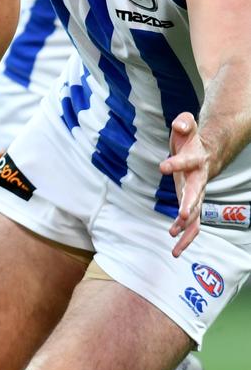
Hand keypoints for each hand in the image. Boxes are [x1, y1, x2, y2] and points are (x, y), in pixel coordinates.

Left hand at [159, 112, 207, 256]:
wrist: (208, 152)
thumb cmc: (192, 140)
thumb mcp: (187, 126)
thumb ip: (183, 123)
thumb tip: (179, 124)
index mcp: (196, 160)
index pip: (187, 161)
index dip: (176, 163)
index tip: (163, 166)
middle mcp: (199, 180)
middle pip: (196, 193)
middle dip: (189, 204)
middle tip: (181, 215)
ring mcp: (197, 194)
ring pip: (196, 214)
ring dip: (187, 227)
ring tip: (175, 241)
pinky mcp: (192, 203)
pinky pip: (192, 223)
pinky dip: (185, 235)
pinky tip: (175, 246)